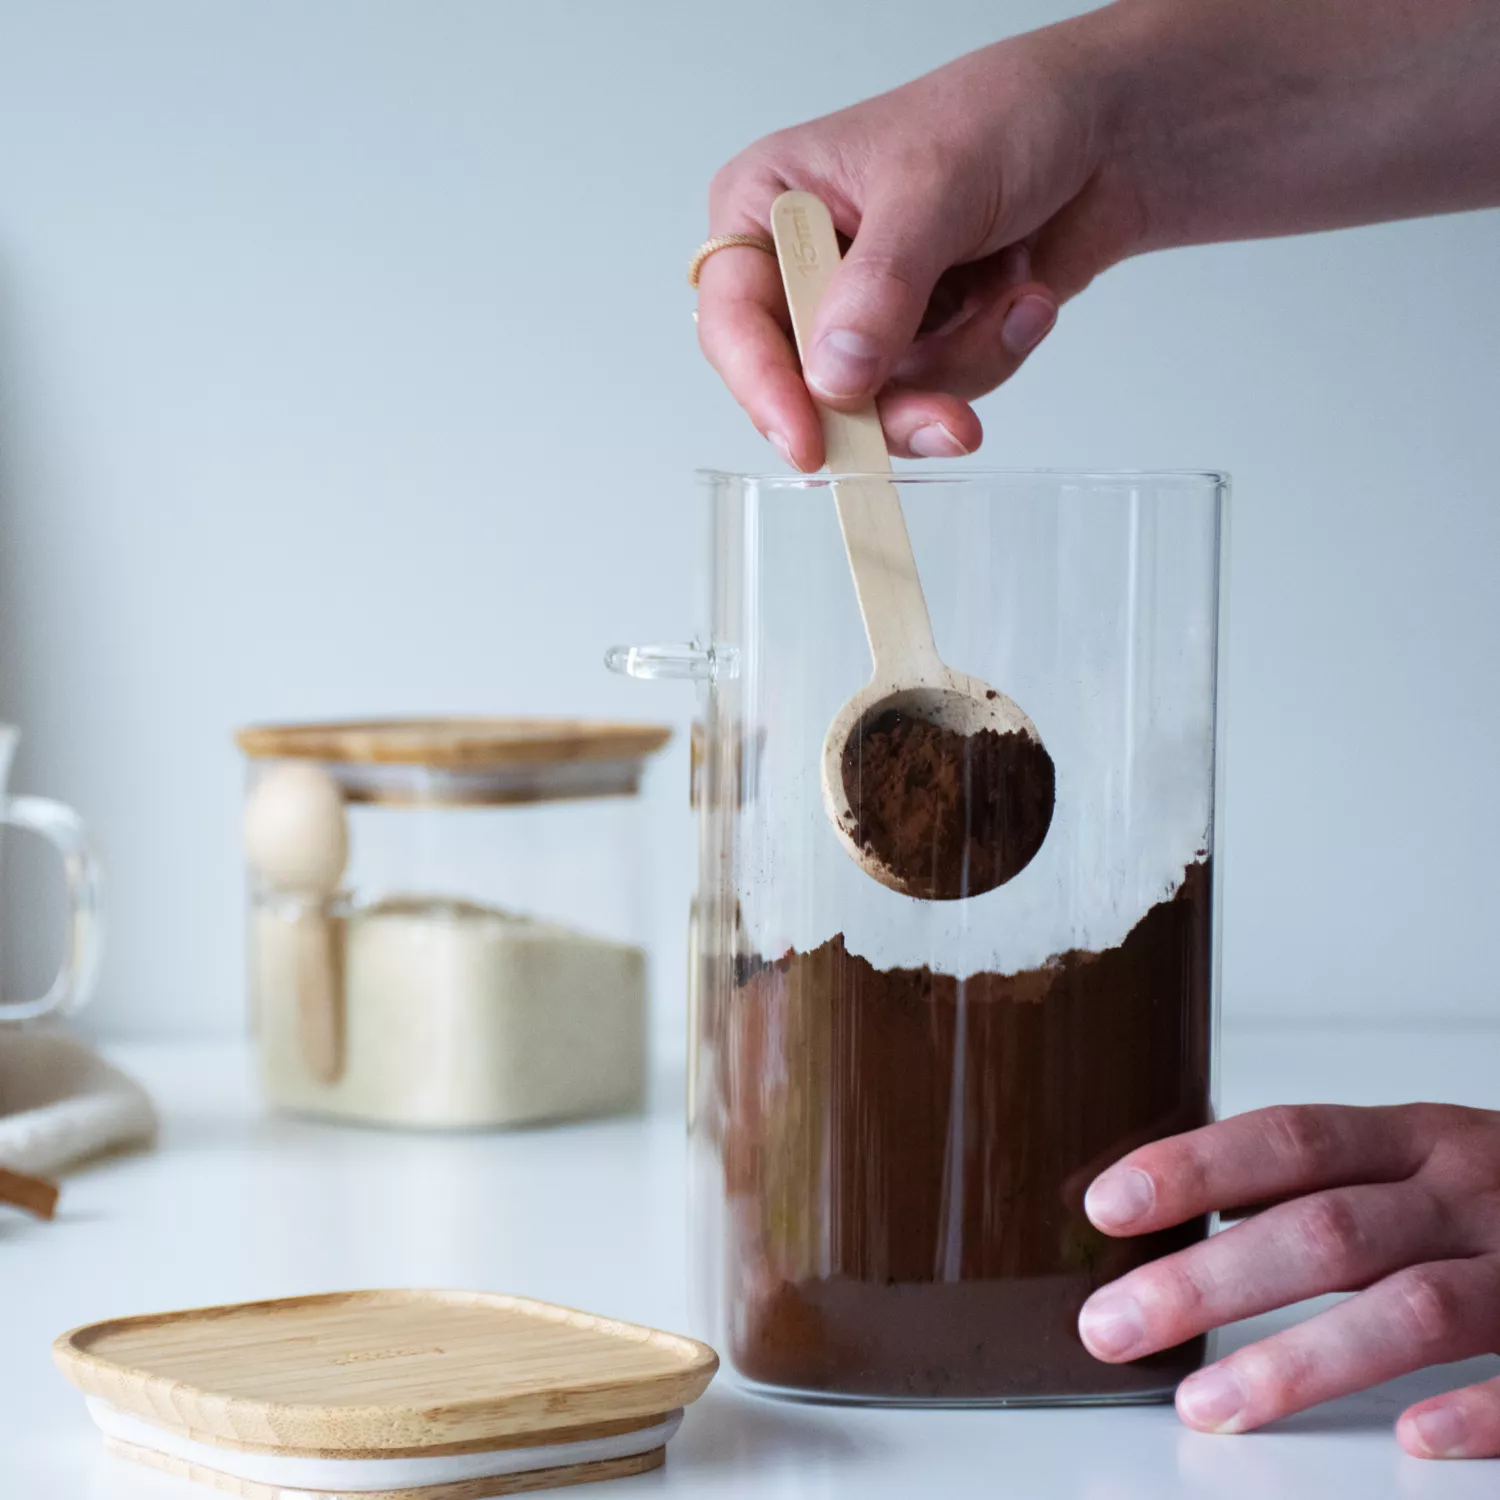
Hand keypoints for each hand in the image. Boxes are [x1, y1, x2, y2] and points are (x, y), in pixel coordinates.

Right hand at [696, 11, 1140, 467]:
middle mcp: (806, 266)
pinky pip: (940, 395)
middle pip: (805, 386)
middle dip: (889, 404)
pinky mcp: (921, 343)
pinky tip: (1025, 295)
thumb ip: (881, 285)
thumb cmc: (1007, 114)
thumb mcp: (932, 187)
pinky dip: (992, 353)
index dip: (764, 389)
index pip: (734, 321)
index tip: (807, 444)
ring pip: (882, 403)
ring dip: (963, 363)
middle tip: (947, 419)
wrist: (1113, 130)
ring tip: (1016, 298)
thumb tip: (835, 374)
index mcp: (769, 205)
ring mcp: (865, 312)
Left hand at [1079, 1103, 1499, 1458]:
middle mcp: (1469, 1191)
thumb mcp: (1422, 1160)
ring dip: (1301, 1361)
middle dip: (1207, 1280)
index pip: (1287, 1139)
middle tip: (1111, 1324)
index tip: (1107, 1204)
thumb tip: (1192, 1205)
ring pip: (1411, 1308)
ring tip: (1206, 1404)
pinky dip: (1475, 1411)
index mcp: (1417, 1140)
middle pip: (1325, 1230)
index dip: (1194, 1168)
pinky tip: (1408, 1437)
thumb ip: (1325, 1181)